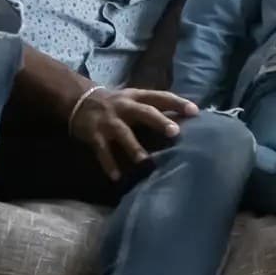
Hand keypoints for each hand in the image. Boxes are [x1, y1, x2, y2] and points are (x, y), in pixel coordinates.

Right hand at [68, 87, 199, 180]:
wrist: (80, 101)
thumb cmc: (117, 104)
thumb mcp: (134, 99)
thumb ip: (154, 108)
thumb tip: (184, 121)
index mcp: (137, 97)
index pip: (161, 97)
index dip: (178, 103)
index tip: (195, 111)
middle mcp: (124, 107)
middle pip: (144, 112)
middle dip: (159, 121)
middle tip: (174, 132)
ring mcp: (109, 121)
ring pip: (124, 134)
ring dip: (134, 148)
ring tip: (145, 162)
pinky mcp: (95, 134)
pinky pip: (103, 151)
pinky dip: (109, 164)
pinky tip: (116, 177)